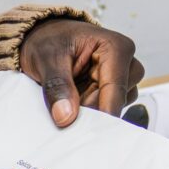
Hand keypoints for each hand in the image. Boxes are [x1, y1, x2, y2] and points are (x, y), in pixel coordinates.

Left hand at [19, 18, 143, 126]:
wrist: (43, 38)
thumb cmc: (49, 39)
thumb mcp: (46, 58)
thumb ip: (57, 87)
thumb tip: (66, 116)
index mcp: (116, 47)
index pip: (116, 89)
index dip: (102, 113)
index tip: (86, 130)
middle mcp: (125, 62)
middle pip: (118, 100)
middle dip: (92, 108)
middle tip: (66, 104)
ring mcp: (120, 77)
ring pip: (115, 106)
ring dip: (90, 108)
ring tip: (69, 95)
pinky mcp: (113, 90)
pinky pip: (107, 108)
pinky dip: (89, 109)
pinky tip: (75, 99)